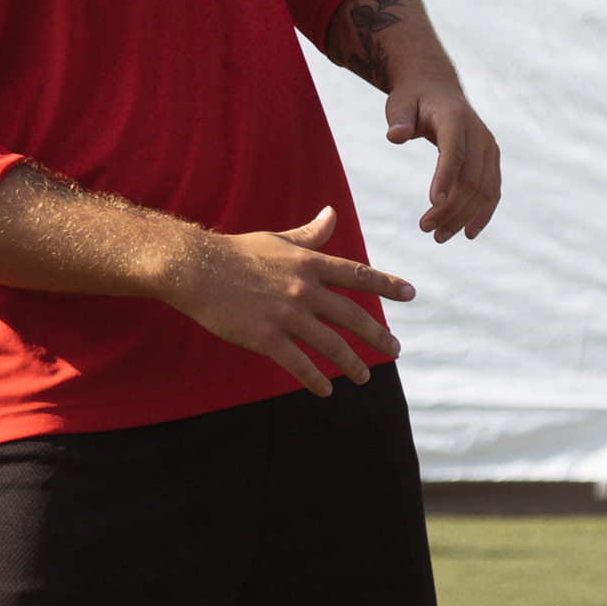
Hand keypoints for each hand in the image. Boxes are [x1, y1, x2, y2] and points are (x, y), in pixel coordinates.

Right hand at [165, 208, 412, 397]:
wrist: (195, 268)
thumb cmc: (236, 252)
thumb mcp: (277, 239)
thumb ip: (309, 234)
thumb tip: (332, 214)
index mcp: (308, 263)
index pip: (357, 274)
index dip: (387, 284)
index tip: (411, 294)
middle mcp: (303, 288)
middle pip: (352, 315)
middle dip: (378, 335)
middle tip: (396, 350)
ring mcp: (285, 313)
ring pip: (330, 344)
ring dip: (351, 364)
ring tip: (364, 377)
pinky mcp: (265, 336)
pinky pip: (298, 363)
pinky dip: (315, 380)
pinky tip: (326, 391)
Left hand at [385, 80, 499, 241]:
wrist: (437, 88)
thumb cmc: (414, 98)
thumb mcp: (400, 103)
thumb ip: (398, 119)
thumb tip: (394, 136)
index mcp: (455, 118)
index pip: (454, 153)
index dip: (445, 179)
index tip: (431, 204)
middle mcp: (479, 134)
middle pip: (471, 178)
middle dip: (450, 208)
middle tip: (425, 228)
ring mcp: (489, 148)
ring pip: (485, 189)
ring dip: (464, 217)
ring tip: (439, 237)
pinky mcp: (491, 160)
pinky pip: (493, 190)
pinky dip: (483, 213)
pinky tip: (468, 233)